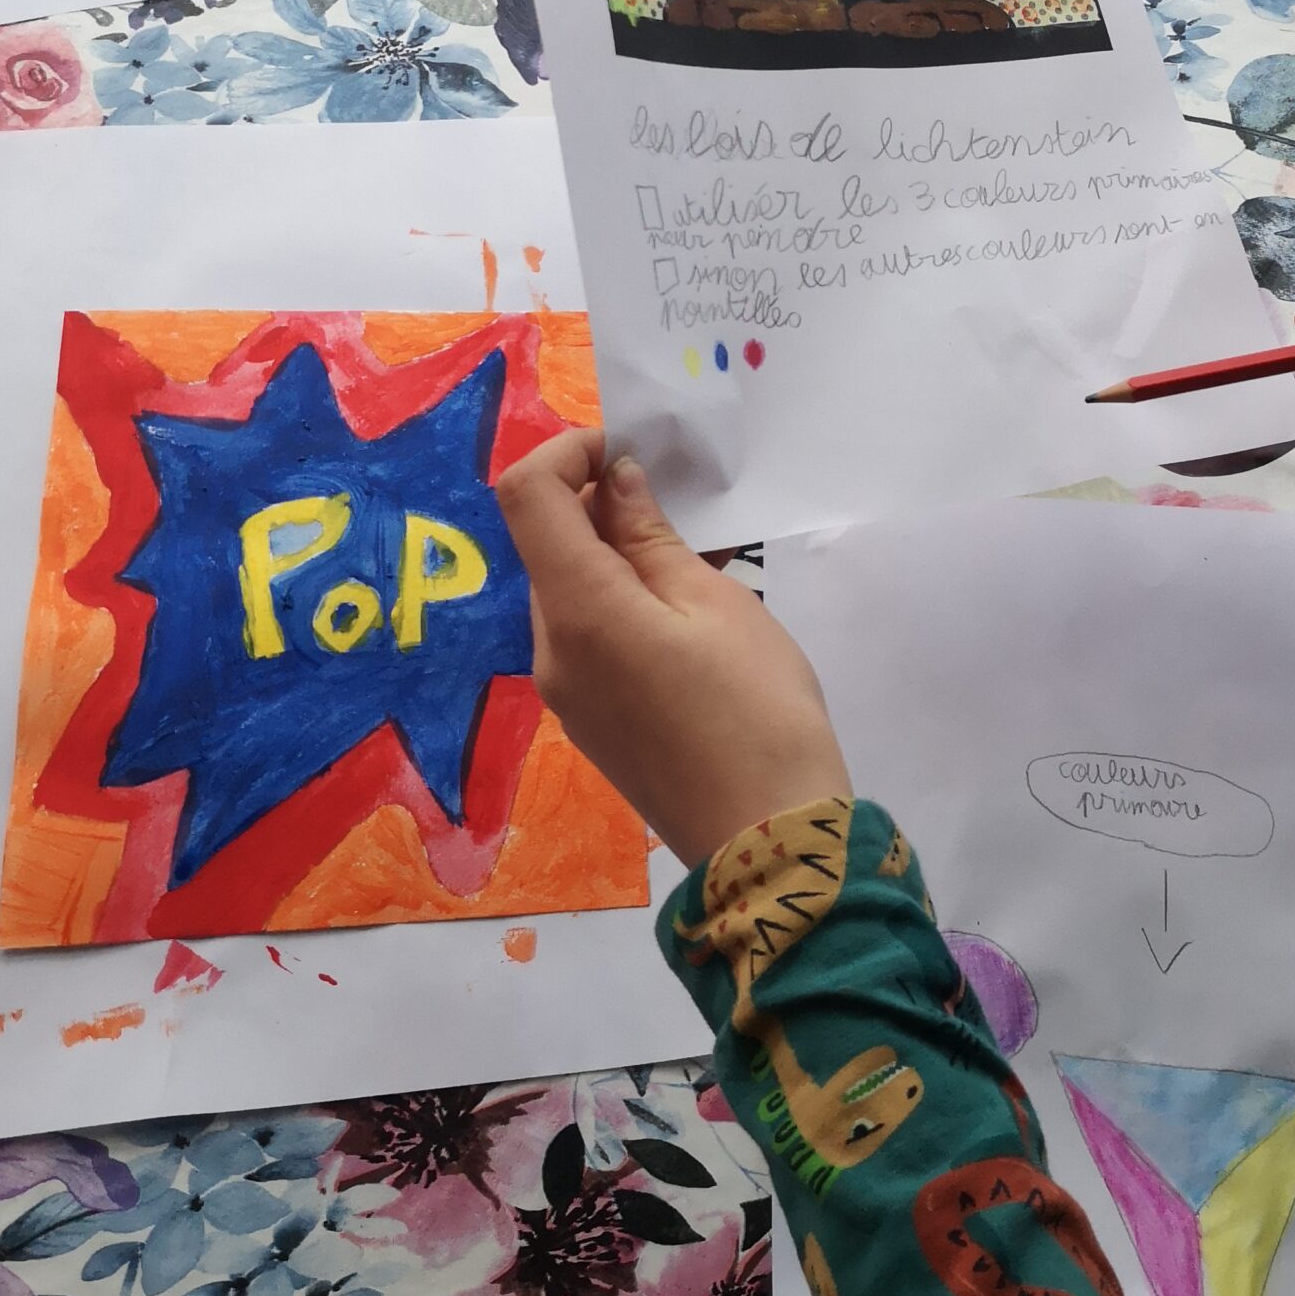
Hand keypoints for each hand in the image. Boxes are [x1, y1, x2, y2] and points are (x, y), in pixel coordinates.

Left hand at [496, 429, 848, 866]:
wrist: (769, 843)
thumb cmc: (756, 710)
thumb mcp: (715, 602)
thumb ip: (652, 538)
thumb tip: (615, 483)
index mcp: (576, 610)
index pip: (526, 495)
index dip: (568, 452)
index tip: (630, 452)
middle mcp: (549, 649)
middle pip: (547, 544)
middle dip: (600, 505)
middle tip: (681, 506)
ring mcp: (564, 692)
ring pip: (569, 590)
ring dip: (615, 557)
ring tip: (697, 566)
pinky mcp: (589, 721)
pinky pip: (586, 636)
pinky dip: (620, 603)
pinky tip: (687, 619)